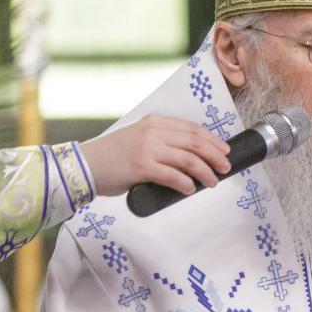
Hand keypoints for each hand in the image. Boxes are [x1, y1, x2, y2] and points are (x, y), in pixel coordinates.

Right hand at [80, 115, 230, 197]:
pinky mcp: (142, 167)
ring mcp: (147, 149)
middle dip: (215, 156)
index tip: (225, 150)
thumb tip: (193, 156)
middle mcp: (153, 132)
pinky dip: (186, 184)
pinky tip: (191, 189)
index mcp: (155, 122)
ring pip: (188, 160)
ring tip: (212, 182)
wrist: (85, 165)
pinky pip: (173, 176)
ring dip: (205, 172)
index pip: (192, 129)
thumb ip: (162, 141)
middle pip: (195, 143)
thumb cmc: (114, 156)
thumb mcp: (140, 138)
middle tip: (226, 168)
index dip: (213, 140)